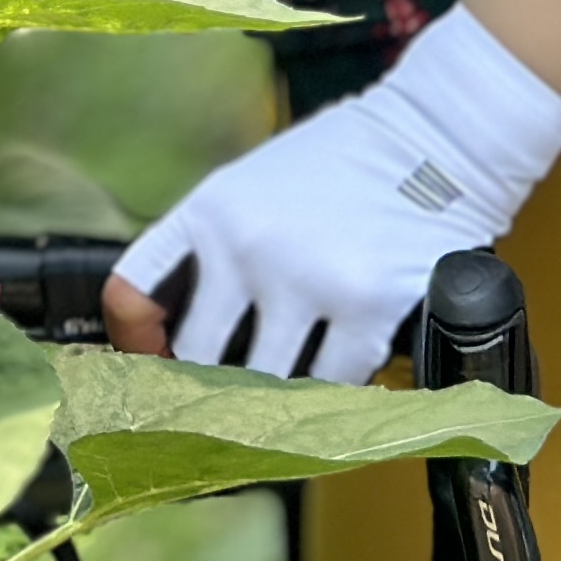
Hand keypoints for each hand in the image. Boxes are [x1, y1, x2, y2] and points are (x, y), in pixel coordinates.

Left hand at [101, 6, 560, 382]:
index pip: (129, 294)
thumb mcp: (249, 189)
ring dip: (271, 410)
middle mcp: (243, 249)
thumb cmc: (339, 166)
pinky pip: (334, 384)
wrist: (431, 137)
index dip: (132, 344)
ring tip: (273, 424)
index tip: (151, 366)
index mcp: (205, 215)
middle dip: (203, 396)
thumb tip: (181, 335)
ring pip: (266, 385)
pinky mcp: (367, 306)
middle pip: (197, 359)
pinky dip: (334, 402)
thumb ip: (213, 250)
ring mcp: (305, 280)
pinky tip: (334, 401)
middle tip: (214, 421)